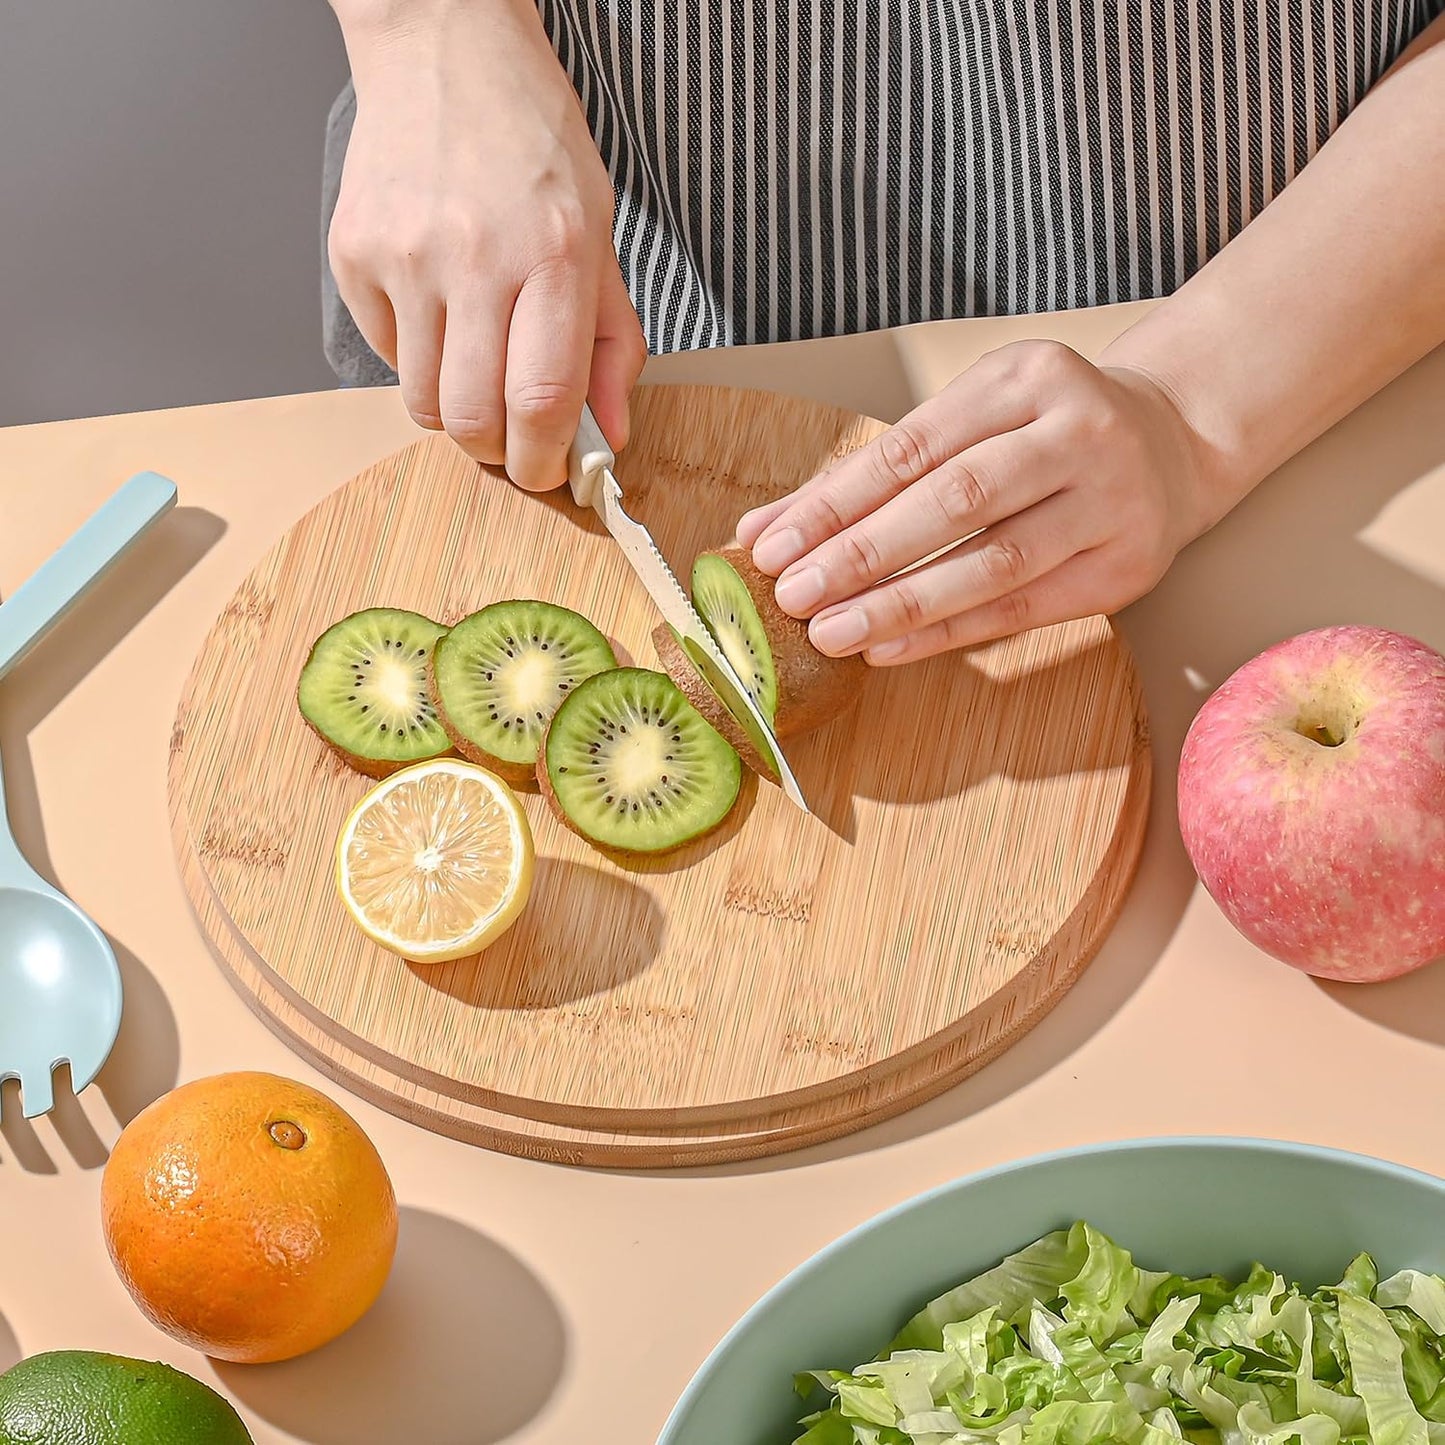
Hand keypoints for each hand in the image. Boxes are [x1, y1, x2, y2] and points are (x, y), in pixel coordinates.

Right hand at [326, 0, 646, 489]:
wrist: (443, 51)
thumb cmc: (533, 143)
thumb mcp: (598, 234)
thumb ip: (612, 343)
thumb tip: (609, 435)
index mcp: (552, 255)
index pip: (544, 398)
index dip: (547, 460)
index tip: (551, 474)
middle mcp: (474, 258)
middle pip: (473, 420)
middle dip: (498, 452)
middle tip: (513, 436)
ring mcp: (404, 257)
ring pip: (424, 402)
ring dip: (457, 410)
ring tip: (478, 360)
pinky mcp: (354, 255)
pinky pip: (388, 355)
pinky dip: (418, 357)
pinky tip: (439, 306)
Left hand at [736, 341, 1214, 664]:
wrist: (1172, 443)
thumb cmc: (1039, 431)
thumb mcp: (965, 417)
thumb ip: (868, 473)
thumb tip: (761, 528)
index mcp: (1025, 377)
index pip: (912, 448)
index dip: (837, 502)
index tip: (772, 545)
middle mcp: (1077, 430)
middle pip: (954, 501)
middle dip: (862, 553)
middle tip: (792, 595)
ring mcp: (1111, 500)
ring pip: (993, 562)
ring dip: (901, 603)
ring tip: (832, 631)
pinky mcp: (1125, 567)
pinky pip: (1022, 608)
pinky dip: (948, 632)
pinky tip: (888, 648)